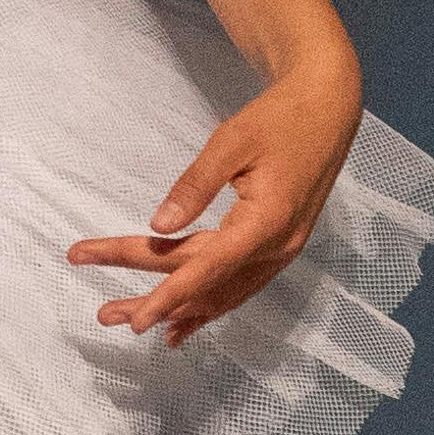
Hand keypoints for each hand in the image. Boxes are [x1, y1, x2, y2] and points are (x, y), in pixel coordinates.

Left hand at [67, 52, 362, 349]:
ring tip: (129, 318)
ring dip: (178, 310)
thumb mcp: (232, 141)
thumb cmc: (279, 117)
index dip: (168, 295)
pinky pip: (239, 286)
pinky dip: (208, 306)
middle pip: (207, 282)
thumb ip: (195, 186)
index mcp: (266, 223)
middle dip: (156, 299)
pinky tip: (180, 325)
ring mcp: (281, 252)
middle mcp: (277, 248)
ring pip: (223, 293)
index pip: (208, 268)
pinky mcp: (279, 247)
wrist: (328, 109)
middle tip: (105, 315)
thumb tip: (158, 225)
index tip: (136, 319)